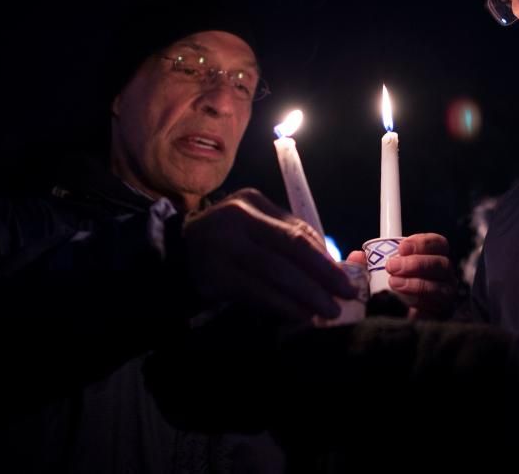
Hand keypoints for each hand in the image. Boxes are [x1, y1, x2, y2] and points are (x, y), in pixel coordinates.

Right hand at [182, 188, 355, 321]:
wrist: (173, 257)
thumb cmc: (225, 243)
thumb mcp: (254, 227)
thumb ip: (288, 239)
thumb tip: (332, 265)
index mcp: (252, 202)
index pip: (297, 231)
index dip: (324, 257)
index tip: (346, 277)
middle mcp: (237, 219)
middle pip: (290, 248)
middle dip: (322, 275)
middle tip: (345, 296)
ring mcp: (223, 247)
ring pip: (275, 272)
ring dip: (306, 295)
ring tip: (327, 310)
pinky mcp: (213, 276)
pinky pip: (256, 292)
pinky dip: (282, 305)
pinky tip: (300, 315)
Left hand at [347, 233, 456, 319]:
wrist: (390, 321)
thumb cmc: (386, 291)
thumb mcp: (373, 275)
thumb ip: (365, 264)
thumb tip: (357, 256)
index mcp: (432, 258)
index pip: (437, 244)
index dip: (422, 243)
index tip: (401, 247)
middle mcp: (443, 275)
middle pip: (441, 264)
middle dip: (416, 263)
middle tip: (392, 266)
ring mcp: (444, 295)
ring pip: (440, 287)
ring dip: (417, 284)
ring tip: (394, 284)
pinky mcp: (442, 314)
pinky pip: (437, 307)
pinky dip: (421, 303)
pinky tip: (407, 303)